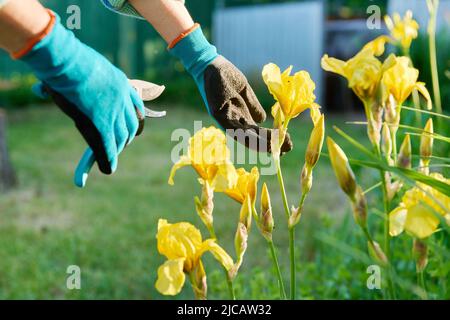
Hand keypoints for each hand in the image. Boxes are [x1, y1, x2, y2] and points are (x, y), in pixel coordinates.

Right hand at [20, 11, 144, 186]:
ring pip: (121, 137)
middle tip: (122, 143)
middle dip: (127, 135)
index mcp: (119, 81)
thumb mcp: (73, 67)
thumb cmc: (62, 58)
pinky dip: (108, 159)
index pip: (135, 104)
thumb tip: (41, 89)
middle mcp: (122, 98)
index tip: (135, 126)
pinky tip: (108, 169)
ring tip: (113, 156)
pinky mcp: (101, 125)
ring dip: (118, 149)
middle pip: (132, 123)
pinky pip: (108, 147)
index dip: (135, 117)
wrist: (66, 59)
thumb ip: (68, 79)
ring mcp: (113, 112)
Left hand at [169, 25, 291, 153]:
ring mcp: (226, 120)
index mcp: (240, 117)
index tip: (287, 143)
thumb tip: (264, 120)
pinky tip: (259, 137)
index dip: (271, 140)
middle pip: (253, 139)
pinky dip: (247, 135)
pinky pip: (233, 128)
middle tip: (287, 148)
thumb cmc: (226, 77)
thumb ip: (253, 106)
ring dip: (261, 143)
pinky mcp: (218, 115)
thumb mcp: (245, 92)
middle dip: (270, 145)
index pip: (257, 134)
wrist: (211, 64)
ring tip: (277, 145)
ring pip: (244, 137)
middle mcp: (233, 122)